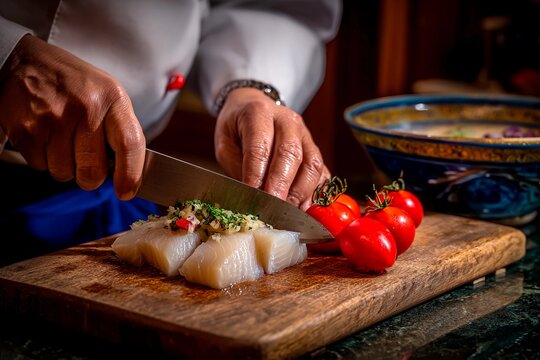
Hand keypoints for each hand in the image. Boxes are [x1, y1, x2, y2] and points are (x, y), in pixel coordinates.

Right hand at [0, 35, 144, 199]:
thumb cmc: (75, 84)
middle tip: (86, 162)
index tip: (126, 191)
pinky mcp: (25, 129)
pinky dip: (42, 158)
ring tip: (61, 138)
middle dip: (90, 177)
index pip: (129, 144)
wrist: (26, 61)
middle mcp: (84, 107)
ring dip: (64, 165)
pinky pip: (39, 165)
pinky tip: (44, 134)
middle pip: (93, 171)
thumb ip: (120, 130)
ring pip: (64, 173)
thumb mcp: (108, 95)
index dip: (130, 174)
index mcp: (112, 98)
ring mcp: (52, 118)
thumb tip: (130, 174)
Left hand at [214, 87, 329, 209]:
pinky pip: (322, 172)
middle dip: (282, 185)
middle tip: (274, 208)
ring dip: (302, 191)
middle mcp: (287, 121)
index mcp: (259, 113)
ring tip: (289, 210)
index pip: (260, 148)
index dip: (257, 175)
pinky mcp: (314, 149)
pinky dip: (315, 192)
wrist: (253, 106)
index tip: (253, 197)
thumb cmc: (236, 129)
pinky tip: (303, 206)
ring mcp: (305, 134)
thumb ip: (237, 168)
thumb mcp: (224, 144)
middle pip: (291, 154)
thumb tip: (252, 195)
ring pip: (312, 164)